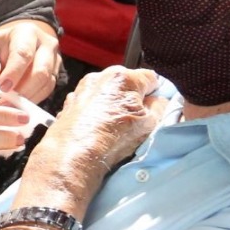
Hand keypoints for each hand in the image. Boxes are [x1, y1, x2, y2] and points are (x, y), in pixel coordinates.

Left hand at [0, 19, 61, 103]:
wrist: (10, 51)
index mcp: (26, 32)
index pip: (23, 53)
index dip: (14, 73)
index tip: (2, 89)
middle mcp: (46, 43)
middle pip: (41, 70)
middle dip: (23, 89)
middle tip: (3, 102)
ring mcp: (54, 59)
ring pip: (46, 83)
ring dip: (27, 98)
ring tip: (7, 105)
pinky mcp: (56, 74)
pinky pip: (47, 91)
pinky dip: (33, 100)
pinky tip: (18, 105)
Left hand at [23, 67, 162, 201]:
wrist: (73, 153)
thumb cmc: (113, 138)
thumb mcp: (149, 125)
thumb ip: (159, 107)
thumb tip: (158, 100)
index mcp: (124, 78)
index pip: (151, 78)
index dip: (156, 92)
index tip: (155, 106)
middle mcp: (101, 76)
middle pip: (127, 82)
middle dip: (133, 97)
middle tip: (134, 119)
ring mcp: (82, 88)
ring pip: (106, 91)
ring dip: (113, 103)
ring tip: (113, 125)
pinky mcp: (69, 102)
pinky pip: (90, 101)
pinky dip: (95, 110)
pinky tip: (97, 127)